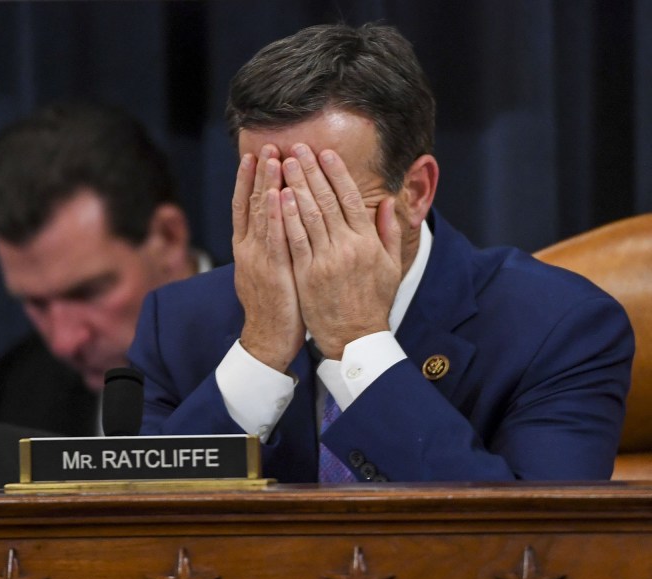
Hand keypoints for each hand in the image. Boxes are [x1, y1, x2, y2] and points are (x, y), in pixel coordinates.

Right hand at [231, 145, 304, 371]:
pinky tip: (279, 194)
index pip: (245, 206)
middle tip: (265, 145)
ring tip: (271, 158)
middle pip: (251, 203)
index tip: (255, 155)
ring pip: (260, 215)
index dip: (248, 180)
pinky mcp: (272, 271)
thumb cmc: (277, 306)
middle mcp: (248, 249)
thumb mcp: (271, 270)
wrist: (268, 339)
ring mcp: (257, 259)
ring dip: (265, 185)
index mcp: (247, 248)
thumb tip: (281, 223)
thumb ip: (273, 245)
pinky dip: (275, 215)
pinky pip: (274, 238)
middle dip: (258, 174)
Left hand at [279, 145, 402, 359]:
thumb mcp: (391, 267)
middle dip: (311, 171)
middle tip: (297, 148)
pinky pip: (296, 240)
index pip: (350, 198)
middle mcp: (348, 246)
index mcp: (368, 241)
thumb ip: (389, 232)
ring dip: (296, 186)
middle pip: (326, 200)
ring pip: (309, 215)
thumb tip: (389, 201)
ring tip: (284, 164)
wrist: (355, 338)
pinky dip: (288, 216)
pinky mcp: (308, 274)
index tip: (325, 152)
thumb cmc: (373, 302)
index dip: (336, 173)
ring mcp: (326, 260)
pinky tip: (280, 197)